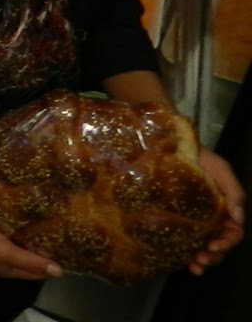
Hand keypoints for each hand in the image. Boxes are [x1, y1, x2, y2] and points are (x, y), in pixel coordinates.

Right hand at [0, 198, 61, 280]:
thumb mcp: (7, 252)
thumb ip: (31, 262)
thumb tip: (60, 273)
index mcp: (8, 269)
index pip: (36, 273)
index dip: (52, 266)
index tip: (69, 252)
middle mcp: (3, 259)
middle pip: (30, 258)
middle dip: (44, 249)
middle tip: (63, 235)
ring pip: (21, 242)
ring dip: (34, 236)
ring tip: (52, 223)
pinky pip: (12, 230)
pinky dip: (22, 226)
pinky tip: (31, 215)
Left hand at [188, 149, 245, 273]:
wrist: (173, 146)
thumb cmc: (199, 157)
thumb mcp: (221, 169)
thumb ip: (233, 191)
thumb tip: (239, 217)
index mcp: (226, 209)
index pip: (233, 232)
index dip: (227, 243)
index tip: (214, 246)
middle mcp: (213, 218)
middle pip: (220, 244)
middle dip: (214, 257)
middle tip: (201, 260)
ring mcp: (196, 221)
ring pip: (206, 248)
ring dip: (204, 261)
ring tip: (194, 266)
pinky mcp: (180, 221)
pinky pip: (187, 242)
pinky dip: (188, 256)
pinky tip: (185, 264)